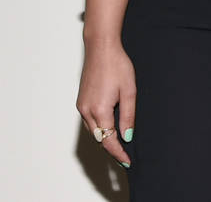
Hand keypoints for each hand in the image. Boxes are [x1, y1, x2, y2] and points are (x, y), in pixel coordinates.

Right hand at [76, 41, 135, 167]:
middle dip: (112, 149)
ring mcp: (82, 106)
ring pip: (93, 131)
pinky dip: (99, 129)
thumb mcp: (129, 91)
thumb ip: (128, 116)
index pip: (109, 140)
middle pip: (99, 138)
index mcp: (100, 110)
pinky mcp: (81, 102)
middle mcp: (87, 111)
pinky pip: (90, 122)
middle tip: (125, 157)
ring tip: (120, 145)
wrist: (101, 49)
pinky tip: (110, 128)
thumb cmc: (117, 66)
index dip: (118, 153)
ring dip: (105, 139)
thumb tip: (127, 136)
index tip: (127, 161)